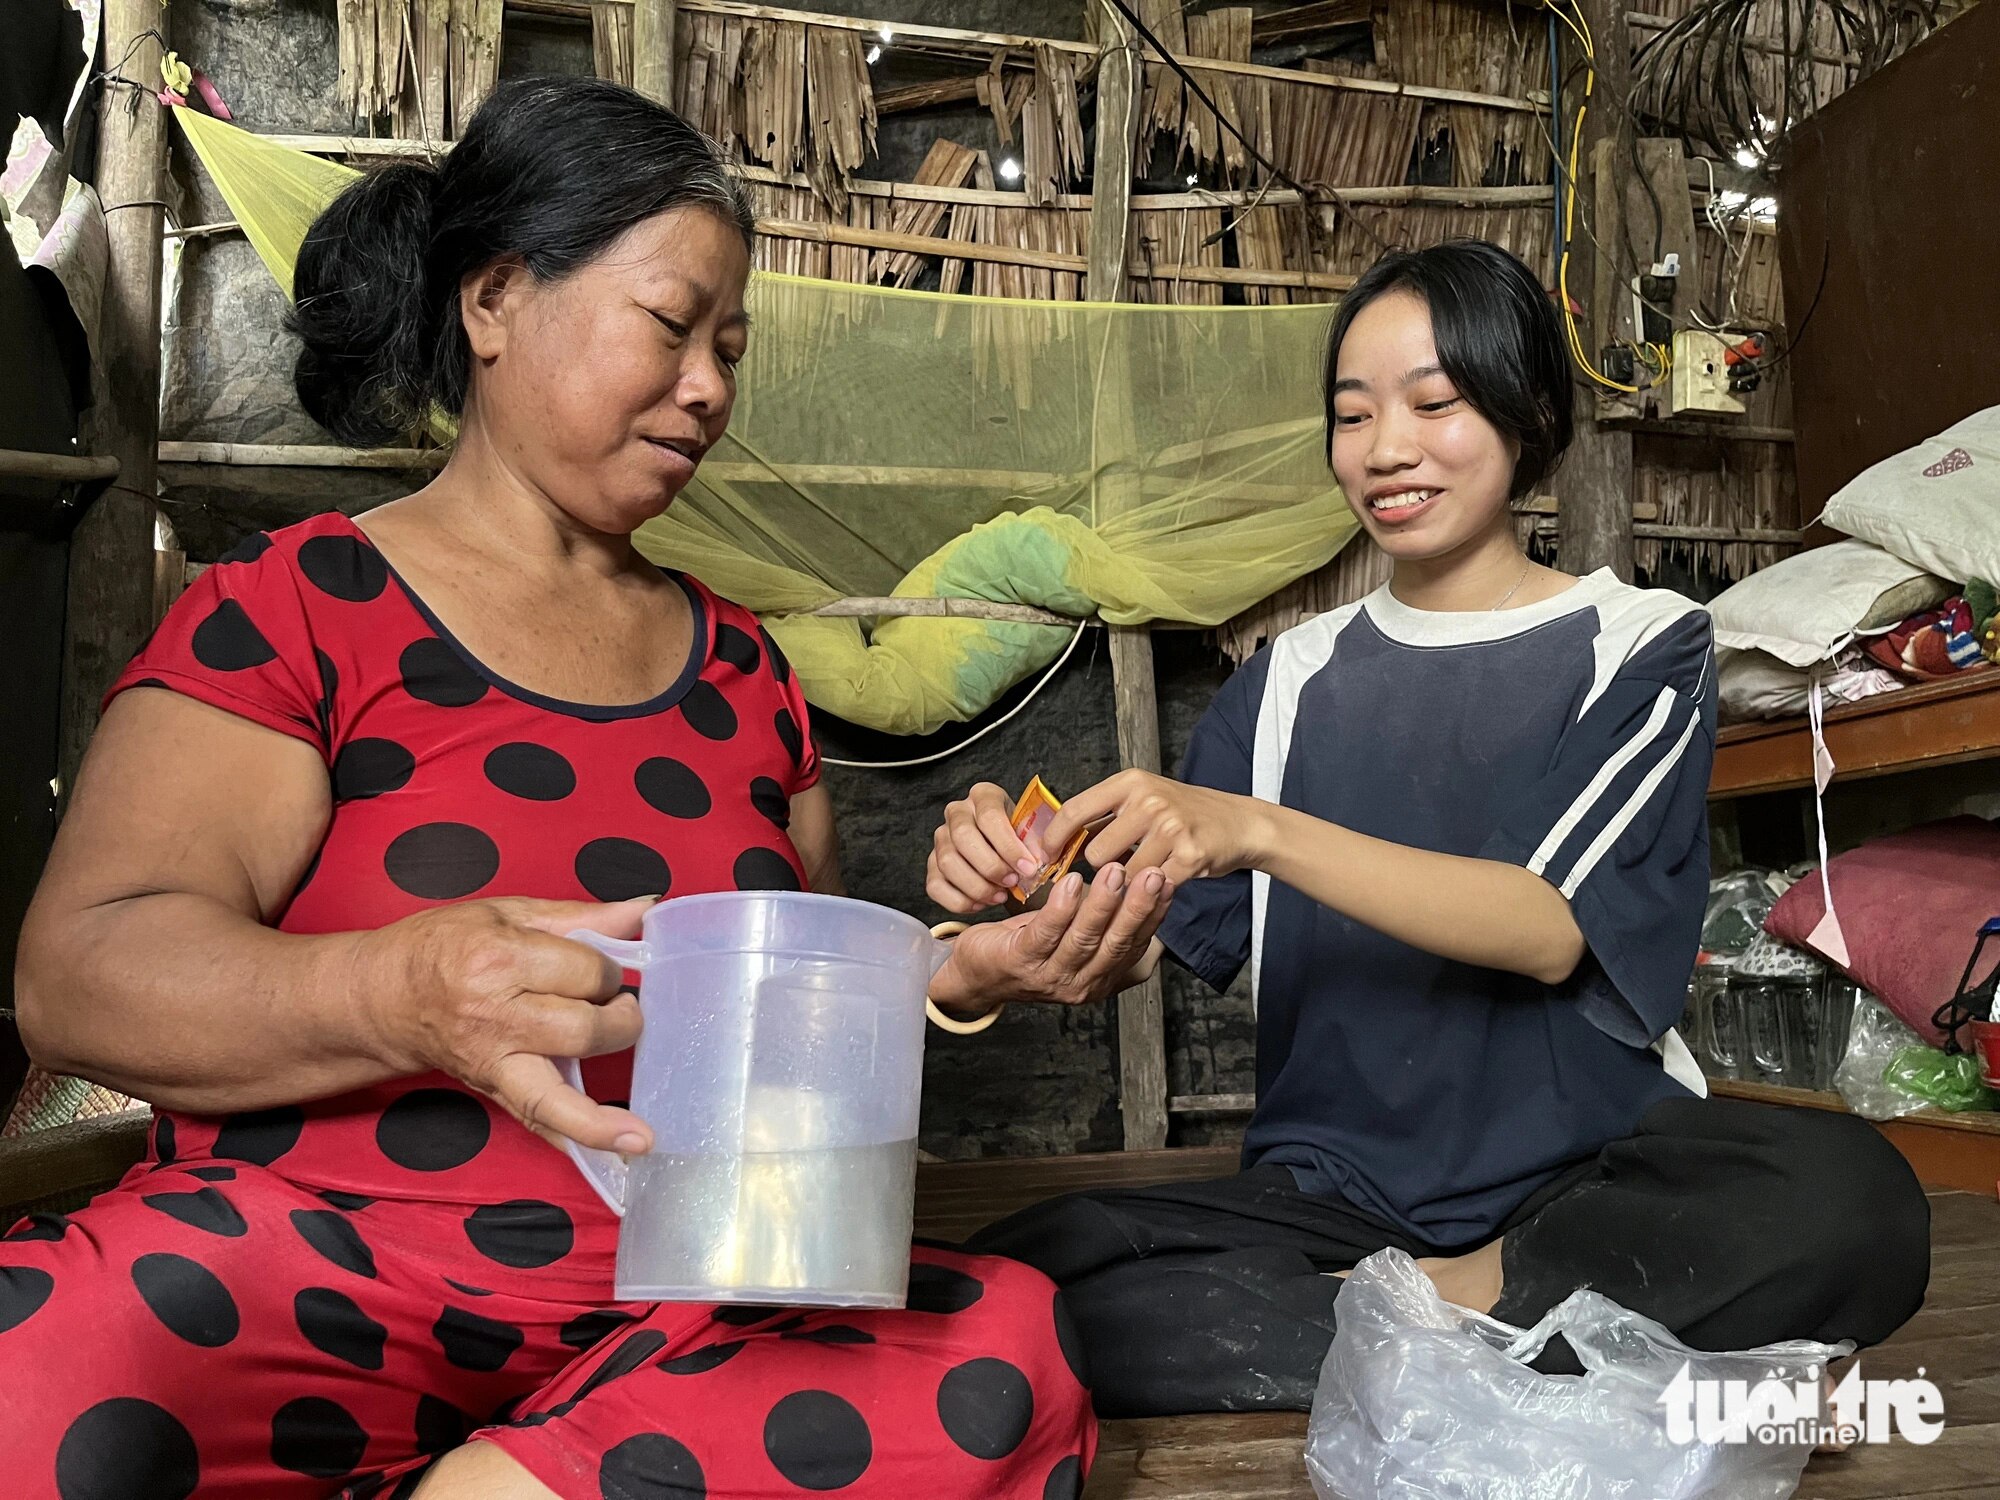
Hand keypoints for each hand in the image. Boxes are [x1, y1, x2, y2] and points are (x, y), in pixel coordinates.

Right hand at [351, 896, 655, 1155]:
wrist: (385, 998)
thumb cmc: (443, 947)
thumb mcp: (508, 913)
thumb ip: (581, 917)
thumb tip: (643, 909)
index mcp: (500, 959)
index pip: (587, 972)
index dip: (610, 972)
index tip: (606, 970)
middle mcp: (494, 1016)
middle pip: (579, 1031)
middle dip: (620, 1023)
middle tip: (623, 1011)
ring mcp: (491, 1062)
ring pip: (552, 1097)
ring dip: (600, 1121)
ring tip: (641, 1136)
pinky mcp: (492, 1090)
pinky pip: (534, 1122)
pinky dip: (570, 1142)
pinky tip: (607, 1156)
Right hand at [927, 781, 1042, 912]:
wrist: (1004, 848)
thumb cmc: (1018, 838)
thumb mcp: (1031, 832)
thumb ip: (1034, 844)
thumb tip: (1035, 861)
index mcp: (983, 796)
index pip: (989, 816)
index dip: (1009, 846)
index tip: (1028, 868)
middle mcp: (957, 812)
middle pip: (963, 837)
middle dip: (990, 866)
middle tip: (1011, 882)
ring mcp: (941, 838)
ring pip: (947, 862)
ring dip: (976, 886)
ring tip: (999, 896)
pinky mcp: (931, 864)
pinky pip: (935, 886)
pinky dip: (958, 900)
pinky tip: (980, 904)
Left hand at [928, 862, 1171, 1011]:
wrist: (977, 972)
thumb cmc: (1030, 947)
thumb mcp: (1076, 937)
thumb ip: (1107, 923)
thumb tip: (1148, 892)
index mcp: (1100, 977)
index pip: (1134, 944)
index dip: (1153, 914)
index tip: (1167, 882)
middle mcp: (1080, 983)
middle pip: (1115, 944)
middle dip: (1137, 907)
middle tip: (1151, 875)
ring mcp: (1049, 976)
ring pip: (1083, 938)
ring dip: (1102, 903)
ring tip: (1114, 872)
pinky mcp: (1020, 961)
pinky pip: (1045, 933)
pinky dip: (1061, 907)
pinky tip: (1071, 883)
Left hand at [1046, 769, 1272, 885]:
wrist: (1237, 823)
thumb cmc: (1182, 813)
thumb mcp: (1141, 798)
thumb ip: (1103, 816)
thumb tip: (1055, 841)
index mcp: (1130, 782)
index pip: (1074, 811)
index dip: (1053, 840)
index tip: (1044, 859)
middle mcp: (1148, 800)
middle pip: (1095, 854)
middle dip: (1103, 867)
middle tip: (1122, 864)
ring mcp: (1170, 827)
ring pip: (1121, 875)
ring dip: (1128, 882)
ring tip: (1149, 868)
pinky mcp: (1189, 855)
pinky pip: (1150, 887)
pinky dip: (1153, 890)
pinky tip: (1167, 876)